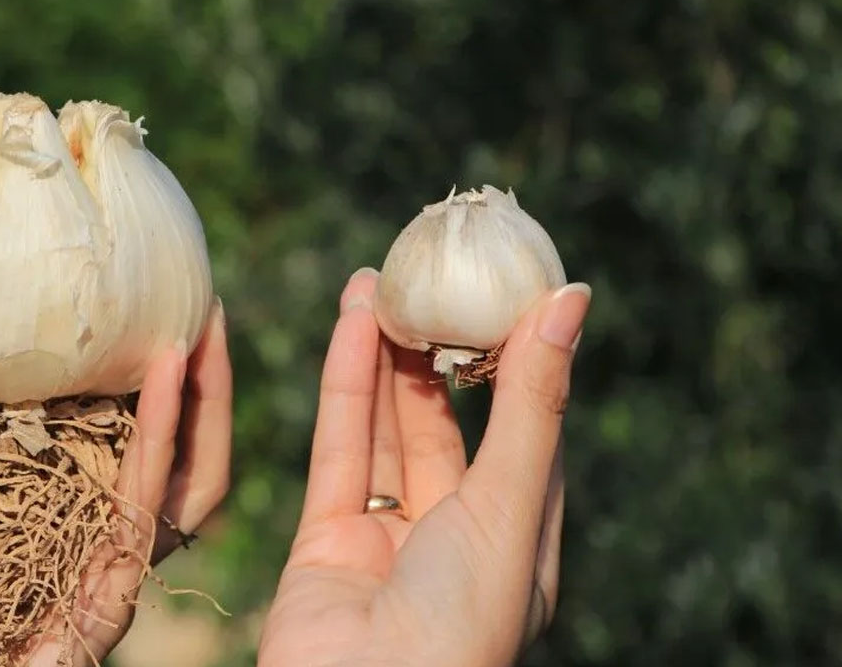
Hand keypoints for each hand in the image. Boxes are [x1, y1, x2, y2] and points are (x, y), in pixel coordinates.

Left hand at [0, 300, 230, 666]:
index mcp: (21, 509)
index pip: (68, 426)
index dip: (95, 367)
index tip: (104, 296)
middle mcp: (70, 525)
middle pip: (132, 436)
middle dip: (168, 370)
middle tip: (184, 292)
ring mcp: (97, 553)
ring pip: (157, 457)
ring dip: (186, 386)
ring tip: (198, 312)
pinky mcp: (113, 582)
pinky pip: (145, 498)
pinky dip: (163, 433)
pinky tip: (171, 371)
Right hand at [259, 269, 589, 666]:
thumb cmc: (461, 622)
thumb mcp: (510, 502)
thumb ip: (531, 401)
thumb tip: (571, 298)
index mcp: (520, 541)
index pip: (523, 430)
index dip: (515, 360)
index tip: (505, 289)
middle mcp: (456, 537)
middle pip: (447, 425)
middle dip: (436, 351)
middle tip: (427, 275)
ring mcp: (389, 540)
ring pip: (386, 430)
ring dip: (381, 357)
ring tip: (376, 280)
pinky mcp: (327, 540)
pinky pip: (339, 450)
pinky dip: (344, 386)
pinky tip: (351, 323)